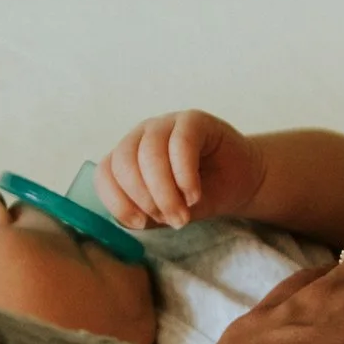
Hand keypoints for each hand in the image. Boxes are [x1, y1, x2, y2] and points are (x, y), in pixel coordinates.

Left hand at [95, 110, 262, 228]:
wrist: (239, 181)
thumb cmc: (198, 196)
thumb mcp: (166, 211)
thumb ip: (145, 214)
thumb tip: (132, 220)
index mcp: (126, 157)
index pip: (104, 173)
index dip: (117, 201)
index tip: (139, 223)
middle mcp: (140, 137)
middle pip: (123, 162)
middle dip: (144, 198)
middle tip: (169, 219)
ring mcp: (165, 124)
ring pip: (149, 153)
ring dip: (164, 191)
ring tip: (183, 213)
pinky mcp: (192, 120)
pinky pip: (180, 143)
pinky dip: (184, 175)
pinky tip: (193, 195)